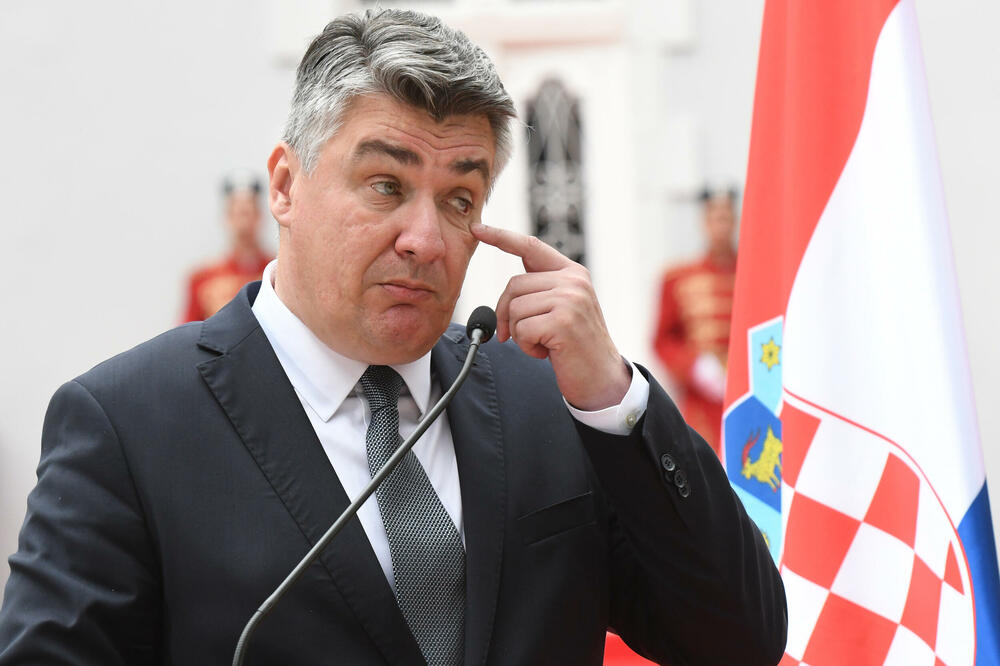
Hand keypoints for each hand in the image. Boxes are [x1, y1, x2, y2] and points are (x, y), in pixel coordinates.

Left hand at [471, 223, 630, 410]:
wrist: (602, 378)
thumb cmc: (575, 346)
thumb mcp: (562, 309)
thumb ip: (541, 292)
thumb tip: (507, 295)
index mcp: (572, 272)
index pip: (530, 246)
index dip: (500, 237)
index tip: (477, 229)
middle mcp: (573, 281)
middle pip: (513, 285)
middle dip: (506, 313)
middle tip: (518, 335)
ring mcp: (570, 299)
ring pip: (514, 308)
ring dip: (520, 333)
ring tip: (543, 343)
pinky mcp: (562, 321)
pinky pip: (521, 329)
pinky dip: (526, 346)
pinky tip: (547, 352)